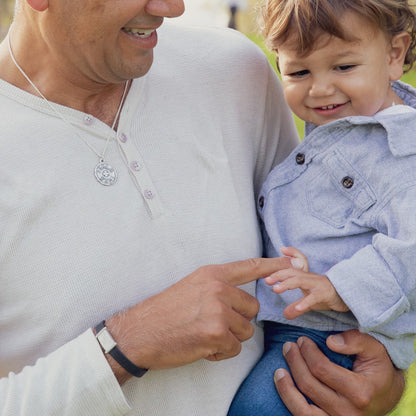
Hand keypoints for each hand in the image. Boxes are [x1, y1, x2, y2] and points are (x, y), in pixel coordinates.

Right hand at [104, 256, 291, 382]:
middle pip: (251, 308)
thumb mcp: (192, 287)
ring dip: (229, 338)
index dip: (273, 266)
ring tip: (203, 335)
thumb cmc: (164, 311)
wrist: (139, 331)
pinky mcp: (216, 333)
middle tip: (212, 324)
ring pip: (245, 330)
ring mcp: (218, 310)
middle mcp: (218, 288)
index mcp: (212, 274)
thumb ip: (217, 288)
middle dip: (238, 320)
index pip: (249, 267)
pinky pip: (234, 348)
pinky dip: (220, 352)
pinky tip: (200, 346)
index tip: (292, 262)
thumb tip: (239, 300)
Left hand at [265, 269, 348, 318]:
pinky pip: (314, 297)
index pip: (289, 269)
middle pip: (292, 272)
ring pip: (300, 280)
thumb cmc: (327, 296)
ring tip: (276, 289)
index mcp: (304, 277)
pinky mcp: (326, 293)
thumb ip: (297, 305)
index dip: (277, 270)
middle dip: (278, 274)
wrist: (349, 296)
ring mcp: (318, 284)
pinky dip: (305, 302)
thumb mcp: (310, 300)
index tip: (265, 274)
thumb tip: (285, 315)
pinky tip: (297, 308)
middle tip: (266, 280)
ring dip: (287, 283)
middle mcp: (309, 278)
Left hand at [274, 330, 404, 415]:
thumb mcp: (375, 349)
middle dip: (295, 361)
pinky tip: (284, 387)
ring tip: (278, 370)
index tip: (302, 339)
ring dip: (286, 387)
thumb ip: (356, 340)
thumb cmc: (378, 368)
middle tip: (289, 346)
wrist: (386, 396)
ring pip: (302, 408)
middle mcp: (349, 412)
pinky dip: (290, 402)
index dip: (307, 352)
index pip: (322, 369)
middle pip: (309, 385)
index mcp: (361, 391)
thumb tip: (330, 341)